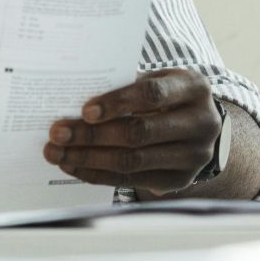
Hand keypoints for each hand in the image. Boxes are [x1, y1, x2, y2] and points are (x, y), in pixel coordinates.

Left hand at [44, 68, 221, 194]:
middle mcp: (201, 123)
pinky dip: (98, 173)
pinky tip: (75, 165)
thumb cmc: (170, 96)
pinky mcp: (180, 180)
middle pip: (139, 132)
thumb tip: (75, 97)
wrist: (201, 127)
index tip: (84, 111)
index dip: (117, 103)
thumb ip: (128, 85)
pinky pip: (132, 180)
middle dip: (92, 135)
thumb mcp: (159, 80)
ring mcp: (194, 156)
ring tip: (57, 152)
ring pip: (132, 161)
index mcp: (194, 88)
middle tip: (58, 133)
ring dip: (88, 158)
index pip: (152, 95)